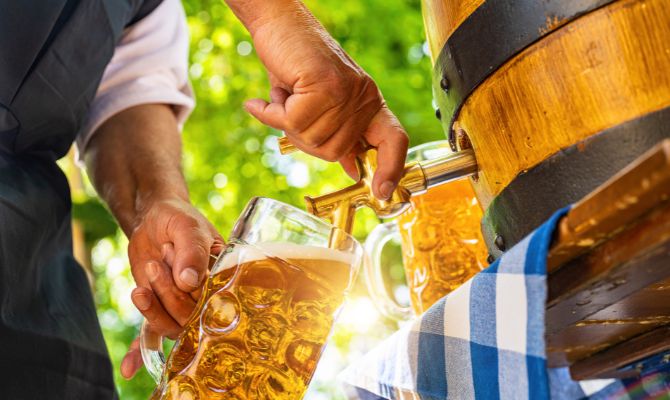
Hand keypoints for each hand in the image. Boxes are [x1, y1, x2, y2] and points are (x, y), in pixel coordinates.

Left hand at [120, 198, 223, 378]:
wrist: (154, 218)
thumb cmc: (178, 219)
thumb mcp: (187, 227)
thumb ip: (192, 251)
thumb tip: (189, 281)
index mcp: (223, 277)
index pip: (216, 298)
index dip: (194, 288)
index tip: (176, 262)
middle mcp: (206, 296)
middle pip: (191, 315)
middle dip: (168, 292)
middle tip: (156, 264)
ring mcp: (182, 304)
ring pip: (171, 325)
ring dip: (153, 310)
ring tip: (142, 284)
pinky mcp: (159, 308)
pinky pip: (153, 334)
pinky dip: (141, 352)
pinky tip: (129, 368)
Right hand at [242, 4, 408, 198]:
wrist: (278, 24)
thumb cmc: (296, 64)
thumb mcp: (320, 105)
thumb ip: (337, 133)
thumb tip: (351, 169)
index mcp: (368, 102)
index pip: (394, 140)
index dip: (391, 167)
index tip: (381, 191)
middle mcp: (363, 97)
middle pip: (334, 152)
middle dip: (303, 140)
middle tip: (288, 115)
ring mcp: (346, 91)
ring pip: (312, 140)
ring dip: (285, 124)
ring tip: (283, 97)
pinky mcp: (325, 85)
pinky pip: (293, 122)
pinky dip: (271, 114)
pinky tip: (262, 101)